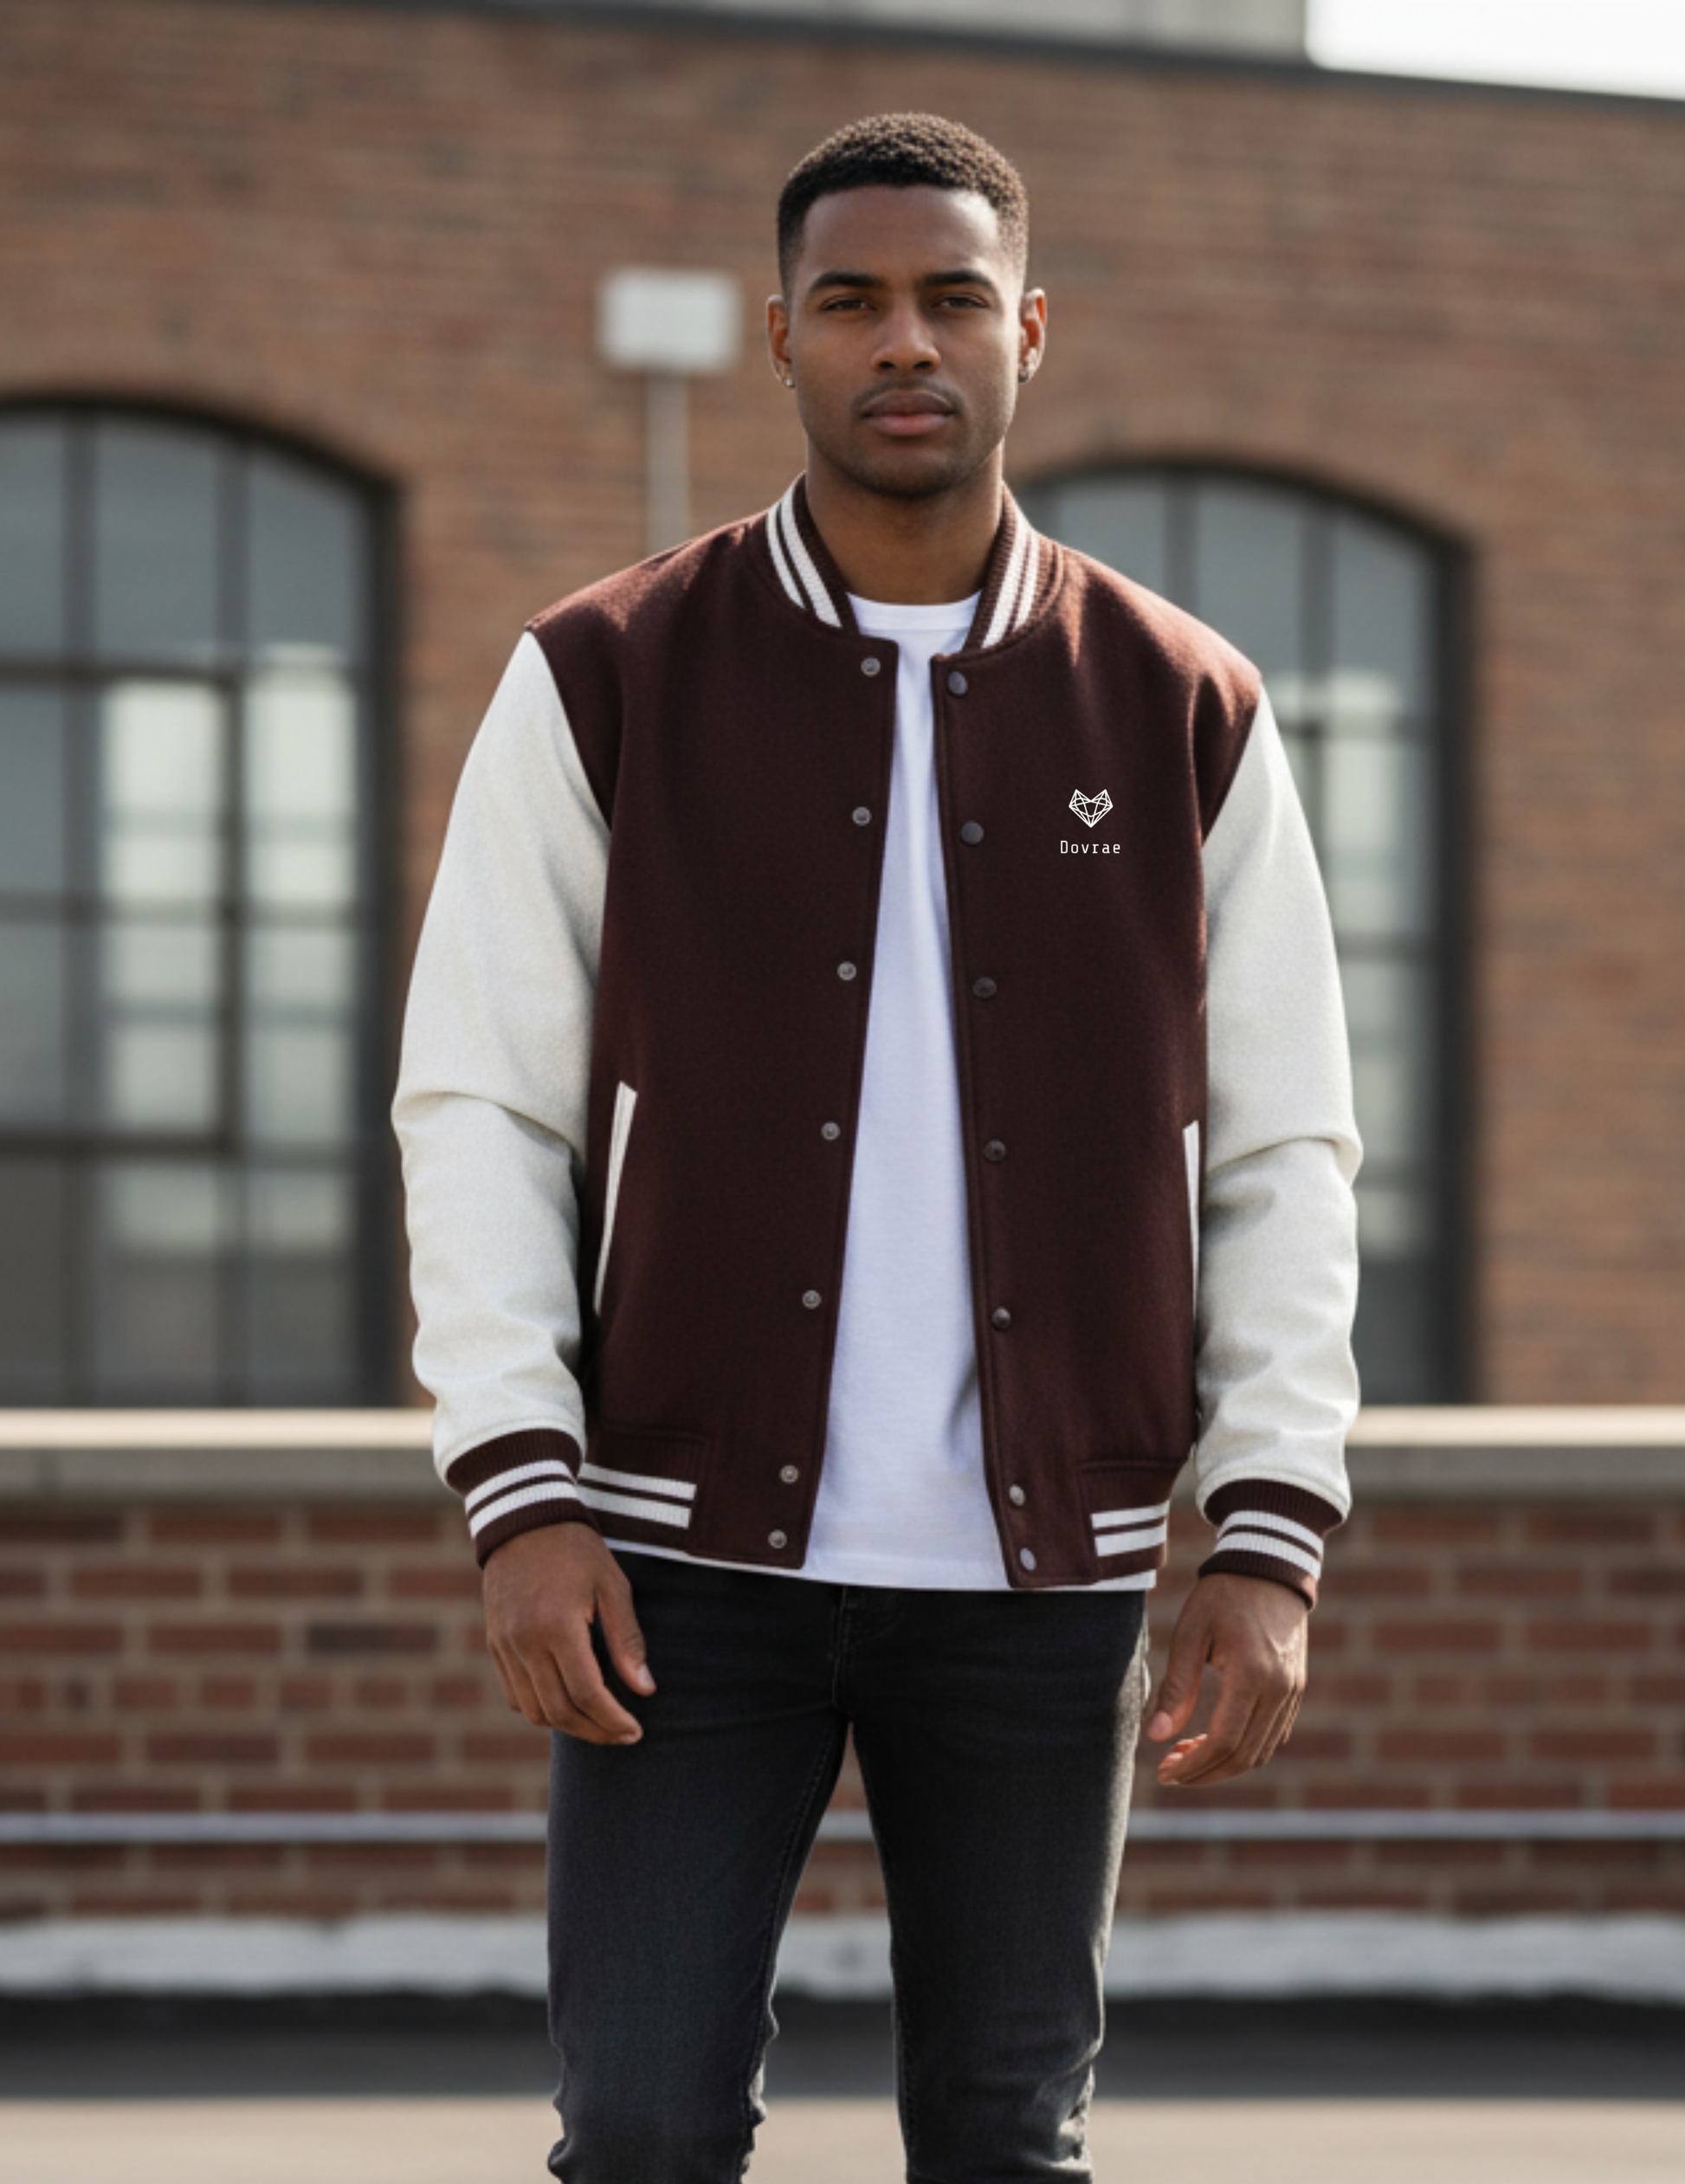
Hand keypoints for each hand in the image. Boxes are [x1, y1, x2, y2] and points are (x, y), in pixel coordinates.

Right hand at [483, 1524, 654, 1745]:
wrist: (524, 1520)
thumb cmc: (577, 1550)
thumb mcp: (612, 1586)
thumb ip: (627, 1640)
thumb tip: (644, 1690)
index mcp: (557, 1627)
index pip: (587, 1694)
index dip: (613, 1720)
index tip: (635, 1731)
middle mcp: (525, 1643)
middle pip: (559, 1711)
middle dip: (595, 1731)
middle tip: (623, 1735)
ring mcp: (504, 1646)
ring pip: (534, 1711)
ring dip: (568, 1726)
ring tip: (598, 1723)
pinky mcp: (494, 1645)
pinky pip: (515, 1695)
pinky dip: (541, 1709)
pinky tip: (567, 1704)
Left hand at [1145, 1572, 1306, 1787]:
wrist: (1268, 1568)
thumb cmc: (1223, 1596)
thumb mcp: (1191, 1633)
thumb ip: (1176, 1687)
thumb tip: (1156, 1737)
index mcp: (1252, 1674)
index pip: (1224, 1742)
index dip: (1193, 1766)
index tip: (1163, 1773)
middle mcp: (1279, 1689)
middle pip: (1244, 1756)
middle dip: (1205, 1772)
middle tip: (1169, 1772)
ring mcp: (1293, 1692)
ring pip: (1261, 1751)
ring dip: (1224, 1764)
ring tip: (1186, 1756)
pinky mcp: (1296, 1689)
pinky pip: (1273, 1735)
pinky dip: (1244, 1748)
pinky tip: (1214, 1740)